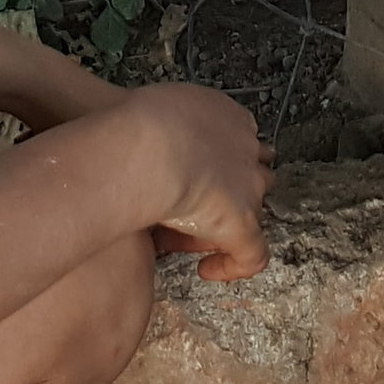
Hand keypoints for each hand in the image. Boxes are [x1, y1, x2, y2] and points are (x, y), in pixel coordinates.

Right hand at [133, 84, 270, 280]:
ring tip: (189, 237)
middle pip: (248, 175)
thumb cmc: (132, 126)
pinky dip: (232, 265)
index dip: (212, 166)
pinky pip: (252, 254)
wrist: (144, 146)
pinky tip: (207, 268)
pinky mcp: (242, 223)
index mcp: (223, 115)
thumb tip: (132, 145)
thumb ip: (150, 128)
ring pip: (249, 210)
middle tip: (191, 210)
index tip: (189, 178)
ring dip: (223, 223)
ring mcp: (248, 186)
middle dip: (226, 193)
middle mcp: (242, 148)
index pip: (232, 142)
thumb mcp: (143, 114)